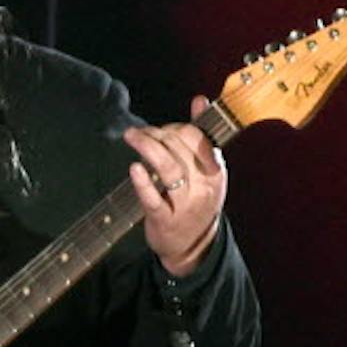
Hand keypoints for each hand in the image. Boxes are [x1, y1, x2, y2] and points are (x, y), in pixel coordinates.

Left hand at [126, 97, 227, 275]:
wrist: (193, 246)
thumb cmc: (195, 200)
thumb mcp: (205, 170)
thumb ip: (201, 134)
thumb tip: (199, 100)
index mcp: (215, 171)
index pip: (198, 139)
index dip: (176, 128)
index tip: (161, 130)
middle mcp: (203, 186)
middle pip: (179, 150)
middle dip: (157, 134)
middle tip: (139, 133)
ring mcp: (185, 204)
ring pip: (168, 170)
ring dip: (147, 148)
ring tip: (131, 136)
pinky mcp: (165, 220)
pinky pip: (154, 199)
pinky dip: (143, 182)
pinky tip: (133, 168)